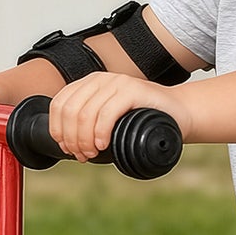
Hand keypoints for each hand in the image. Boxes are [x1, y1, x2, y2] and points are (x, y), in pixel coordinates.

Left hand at [48, 72, 191, 161]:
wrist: (178, 114)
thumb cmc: (143, 120)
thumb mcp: (110, 118)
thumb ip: (89, 123)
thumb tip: (66, 144)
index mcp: (89, 84)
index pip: (59, 104)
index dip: (58, 130)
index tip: (66, 149)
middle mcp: (100, 79)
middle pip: (70, 111)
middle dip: (71, 139)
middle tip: (81, 155)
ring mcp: (117, 82)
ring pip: (85, 114)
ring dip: (84, 140)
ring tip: (92, 154)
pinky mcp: (133, 90)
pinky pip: (106, 113)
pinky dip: (100, 133)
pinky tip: (103, 145)